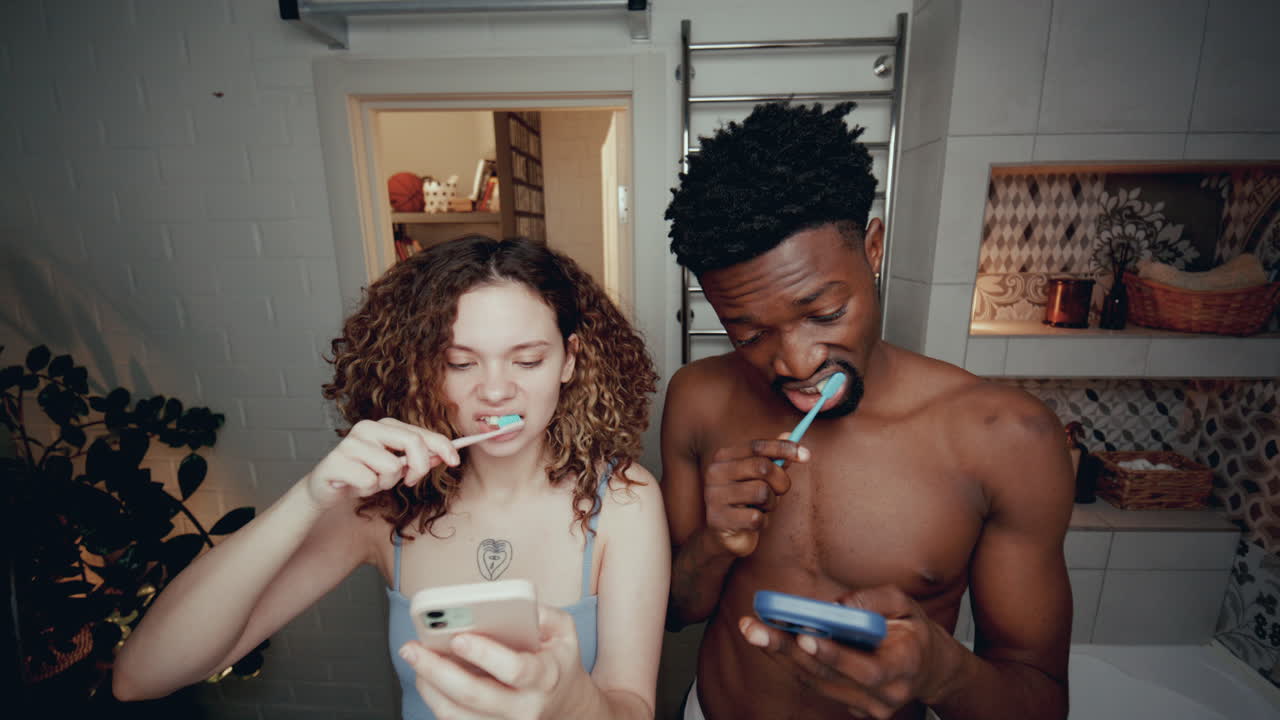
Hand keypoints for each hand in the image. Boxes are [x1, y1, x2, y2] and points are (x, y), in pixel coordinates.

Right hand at [301, 418, 459, 510]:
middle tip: (409, 482)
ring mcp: (351, 443)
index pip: (421, 433)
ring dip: (385, 483)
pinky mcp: (337, 461)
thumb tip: (442, 456)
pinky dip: (366, 489)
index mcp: (384, 425)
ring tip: (371, 481)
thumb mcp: (394, 467)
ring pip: (391, 467)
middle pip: (412, 443)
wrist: (326, 488)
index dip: (442, 446)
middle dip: (418, 468)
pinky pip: (368, 481)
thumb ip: (416, 459)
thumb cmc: (363, 474)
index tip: (455, 460)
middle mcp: (368, 428)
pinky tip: (354, 485)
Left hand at [398, 604, 590, 719]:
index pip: (515, 669)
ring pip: (456, 714)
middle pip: (473, 694)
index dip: (485, 654)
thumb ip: (544, 613)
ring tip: (414, 658)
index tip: (459, 637)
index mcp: (546, 676)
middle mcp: (525, 707)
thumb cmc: (557, 661)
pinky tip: (426, 676)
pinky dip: (435, 699)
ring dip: (428, 686)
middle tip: (412, 648)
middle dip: (436, 670)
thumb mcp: (563, 631)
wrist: (565, 705)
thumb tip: (512, 604)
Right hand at [704, 437, 807, 555]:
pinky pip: (756, 518)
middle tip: (780, 491)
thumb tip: (789, 434)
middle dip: (781, 481)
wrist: (726, 534)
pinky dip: (762, 521)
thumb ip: (774, 456)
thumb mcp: (761, 477)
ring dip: (771, 504)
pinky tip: (752, 522)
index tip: (806, 455)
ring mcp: (714, 496)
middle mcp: (715, 472)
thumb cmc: (747, 500)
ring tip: (761, 508)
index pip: (757, 446)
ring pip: (762, 493)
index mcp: (724, 457)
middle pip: (763, 467)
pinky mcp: (719, 520)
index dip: (784, 448)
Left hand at [737, 585, 948, 719]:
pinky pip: (817, 684)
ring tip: (753, 630)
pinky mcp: (854, 708)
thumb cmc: (914, 630)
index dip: (833, 654)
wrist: (930, 669)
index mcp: (905, 666)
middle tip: (754, 628)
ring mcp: (869, 707)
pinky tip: (770, 641)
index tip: (804, 635)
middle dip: (788, 650)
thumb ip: (874, 600)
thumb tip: (837, 605)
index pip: (867, 670)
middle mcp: (886, 695)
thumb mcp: (905, 604)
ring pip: (817, 682)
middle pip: (829, 677)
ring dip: (781, 655)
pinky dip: (793, 662)